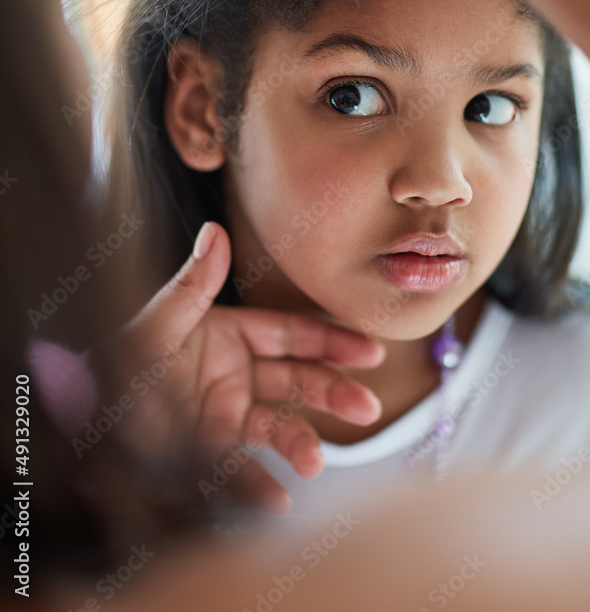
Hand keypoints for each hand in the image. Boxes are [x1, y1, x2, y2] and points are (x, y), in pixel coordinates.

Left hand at [102, 222, 384, 507]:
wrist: (77, 421)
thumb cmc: (112, 363)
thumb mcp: (154, 325)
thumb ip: (192, 286)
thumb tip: (216, 231)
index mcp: (228, 334)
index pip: (291, 334)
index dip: (331, 342)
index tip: (369, 351)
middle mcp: (234, 374)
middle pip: (297, 380)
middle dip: (333, 391)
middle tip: (367, 405)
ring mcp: (224, 416)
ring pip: (277, 426)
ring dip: (299, 442)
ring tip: (312, 461)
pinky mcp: (206, 456)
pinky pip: (240, 472)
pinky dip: (259, 487)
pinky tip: (276, 499)